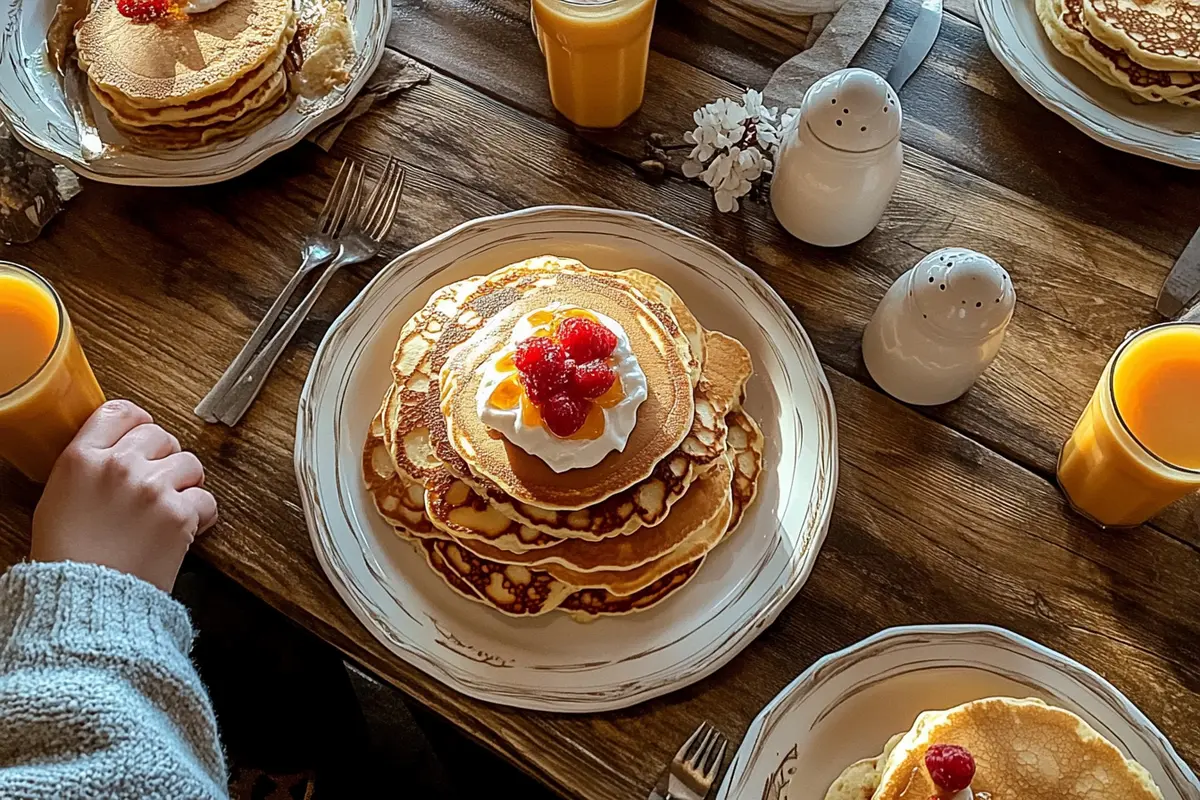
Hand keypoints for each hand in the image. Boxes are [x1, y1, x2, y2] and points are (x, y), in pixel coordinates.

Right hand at [31, 399, 217, 591]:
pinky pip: (206, 499)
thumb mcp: (58, 499)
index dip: (139, 423)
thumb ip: (87, 466)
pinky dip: (201, 516)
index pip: (120, 412)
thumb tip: (117, 449)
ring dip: (186, 484)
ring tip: (170, 508)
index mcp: (82, 458)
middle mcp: (118, 466)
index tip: (145, 439)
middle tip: (159, 483)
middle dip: (164, 458)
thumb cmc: (69, 557)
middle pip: (160, 435)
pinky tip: (185, 530)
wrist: (86, 601)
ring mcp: (151, 487)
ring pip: (190, 462)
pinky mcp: (179, 514)